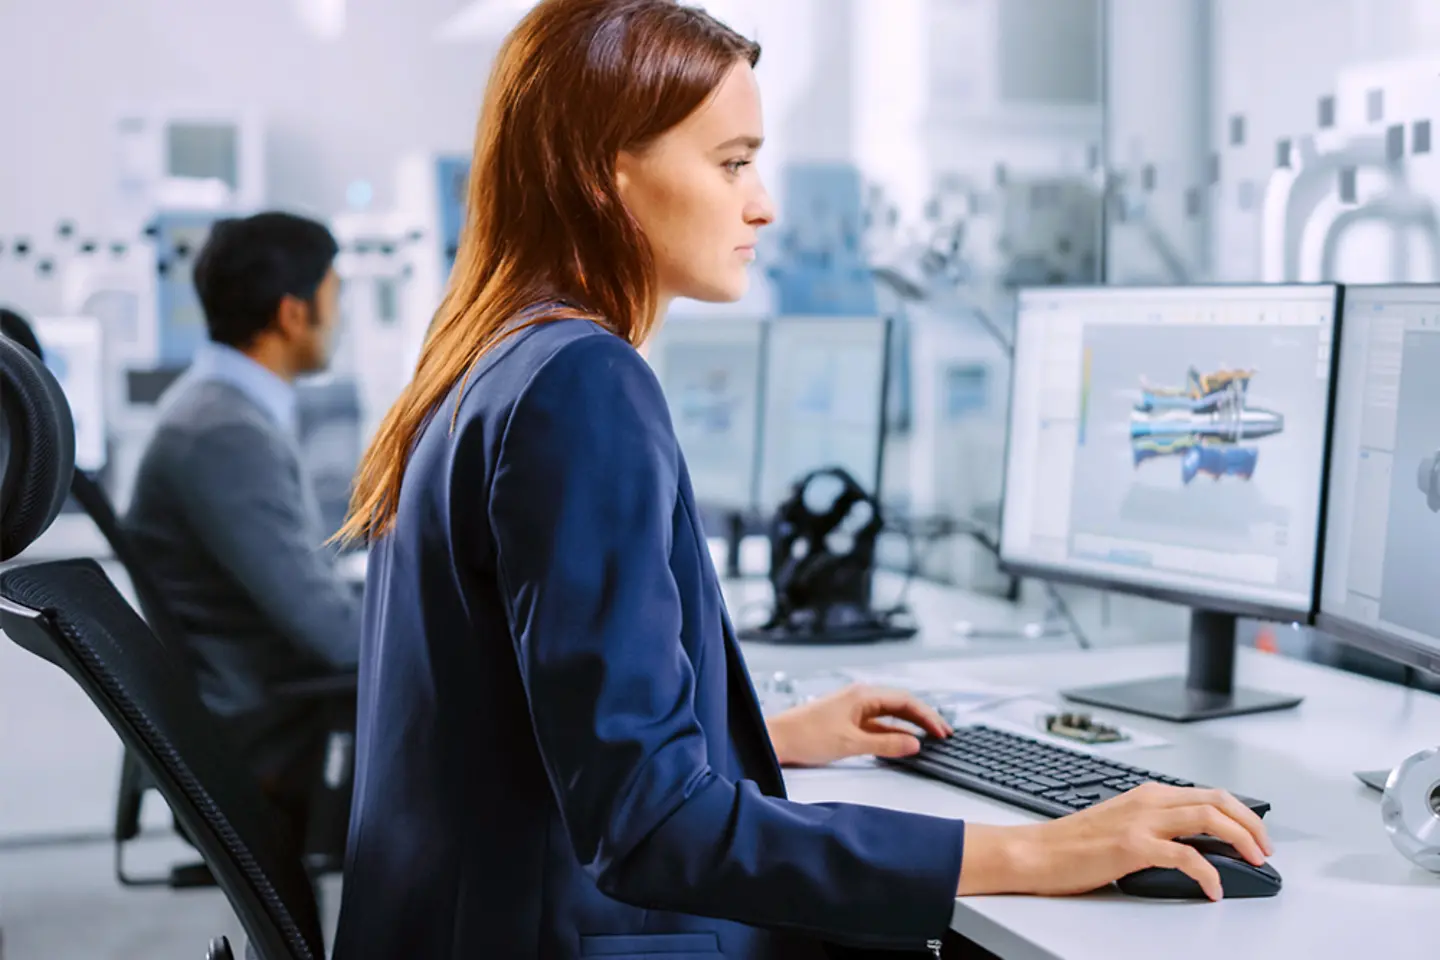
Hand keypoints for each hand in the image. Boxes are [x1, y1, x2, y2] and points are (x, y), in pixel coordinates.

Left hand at [766, 684, 952, 767]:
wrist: (777, 739)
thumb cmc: (806, 736)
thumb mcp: (851, 743)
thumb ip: (885, 744)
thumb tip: (914, 744)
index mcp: (862, 694)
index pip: (905, 700)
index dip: (927, 715)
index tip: (942, 730)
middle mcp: (859, 697)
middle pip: (900, 704)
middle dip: (923, 718)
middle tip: (943, 733)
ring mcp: (853, 709)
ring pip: (890, 715)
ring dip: (909, 726)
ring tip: (930, 738)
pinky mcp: (847, 721)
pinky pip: (877, 724)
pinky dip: (893, 733)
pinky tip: (903, 743)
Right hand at [958, 783, 1273, 901]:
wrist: (1037, 852)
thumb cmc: (1074, 844)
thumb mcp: (1122, 824)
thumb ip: (1156, 826)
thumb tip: (1194, 845)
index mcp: (1148, 794)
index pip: (1210, 793)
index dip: (1242, 813)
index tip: (1256, 835)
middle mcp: (1148, 801)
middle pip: (1218, 800)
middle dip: (1251, 824)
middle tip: (1264, 849)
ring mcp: (1140, 821)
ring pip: (1208, 818)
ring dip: (1240, 839)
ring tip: (1253, 862)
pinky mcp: (1132, 846)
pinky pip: (1185, 856)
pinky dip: (1208, 872)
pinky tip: (1213, 888)